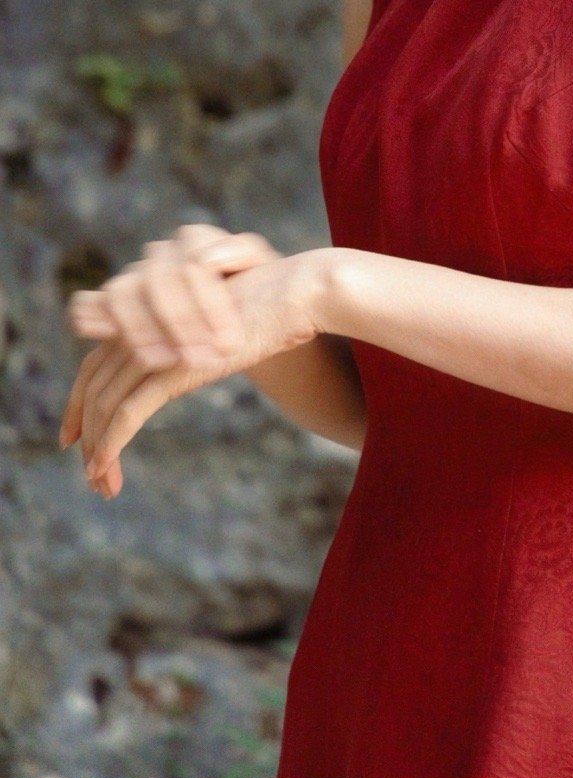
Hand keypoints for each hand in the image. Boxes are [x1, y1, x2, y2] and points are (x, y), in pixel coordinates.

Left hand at [60, 228, 323, 495]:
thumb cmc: (262, 309)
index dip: (80, 401)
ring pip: (107, 403)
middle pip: (95, 384)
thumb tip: (172, 369)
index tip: (74, 437)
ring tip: (101, 483)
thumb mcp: (216, 329)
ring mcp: (159, 346)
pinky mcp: (177, 367)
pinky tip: (106, 469)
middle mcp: (145, 328)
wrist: (293, 293)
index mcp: (150, 316)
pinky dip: (111, 444)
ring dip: (98, 448)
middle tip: (90, 472)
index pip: (97, 362)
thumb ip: (188, 343)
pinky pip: (130, 412)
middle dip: (85, 431)